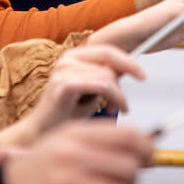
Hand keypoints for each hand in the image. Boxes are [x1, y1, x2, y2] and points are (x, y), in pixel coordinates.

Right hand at [0, 46, 144, 147]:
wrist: (41, 133)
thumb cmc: (65, 116)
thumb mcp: (90, 92)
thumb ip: (104, 78)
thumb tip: (127, 70)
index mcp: (72, 57)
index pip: (107, 50)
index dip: (127, 61)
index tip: (141, 74)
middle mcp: (67, 59)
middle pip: (109, 61)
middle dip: (124, 80)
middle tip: (126, 102)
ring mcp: (64, 70)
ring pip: (108, 76)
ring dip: (118, 96)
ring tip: (113, 110)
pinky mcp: (64, 85)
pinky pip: (102, 86)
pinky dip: (113, 98)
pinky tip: (110, 109)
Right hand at [2, 119, 153, 183]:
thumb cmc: (37, 171)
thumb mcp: (62, 144)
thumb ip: (99, 142)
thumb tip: (146, 147)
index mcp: (73, 134)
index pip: (128, 136)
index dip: (147, 148)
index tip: (149, 157)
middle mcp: (70, 156)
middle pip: (129, 167)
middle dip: (133, 182)